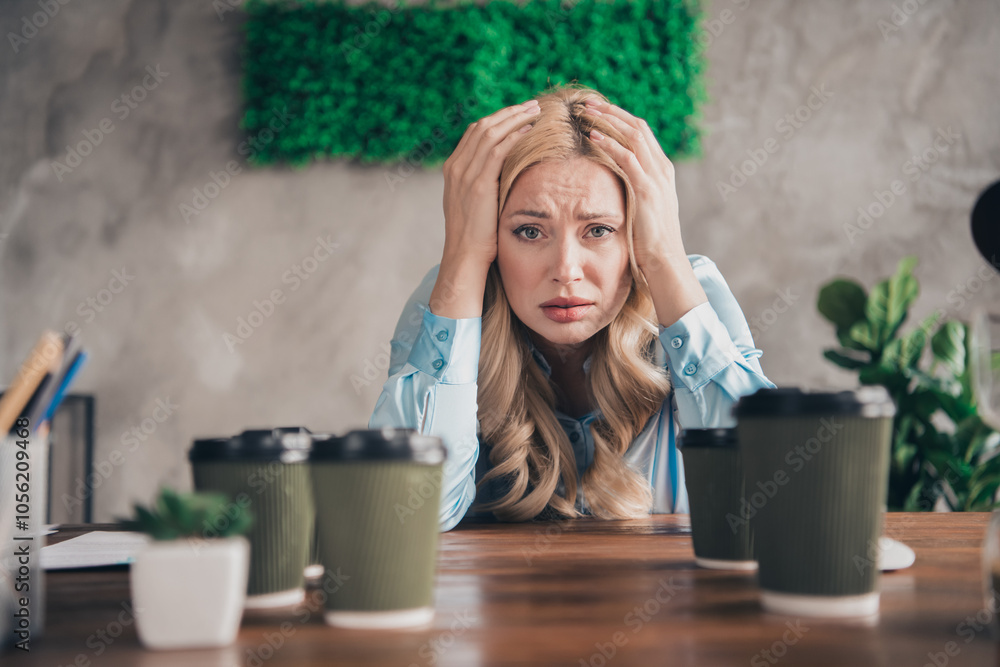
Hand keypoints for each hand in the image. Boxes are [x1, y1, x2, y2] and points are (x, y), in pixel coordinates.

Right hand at [441, 100, 539, 267]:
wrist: (465, 256)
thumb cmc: (475, 236)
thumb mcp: (474, 204)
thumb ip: (483, 184)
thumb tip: (504, 174)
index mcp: (453, 169)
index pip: (475, 133)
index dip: (498, 119)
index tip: (519, 114)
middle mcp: (455, 167)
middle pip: (482, 126)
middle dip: (508, 112)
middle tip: (531, 105)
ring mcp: (465, 174)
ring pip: (490, 132)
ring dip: (515, 118)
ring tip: (535, 111)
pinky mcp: (478, 184)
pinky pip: (498, 150)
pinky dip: (514, 135)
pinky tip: (530, 130)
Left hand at [581, 98, 683, 271]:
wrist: (664, 258)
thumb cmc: (648, 238)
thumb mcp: (642, 207)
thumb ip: (632, 188)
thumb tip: (612, 180)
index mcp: (661, 169)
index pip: (640, 132)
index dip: (618, 118)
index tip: (596, 109)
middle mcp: (661, 168)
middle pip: (637, 127)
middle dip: (611, 111)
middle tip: (587, 102)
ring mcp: (656, 177)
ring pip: (632, 136)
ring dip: (608, 121)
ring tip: (585, 112)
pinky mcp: (647, 189)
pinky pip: (627, 158)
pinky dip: (609, 143)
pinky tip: (592, 136)